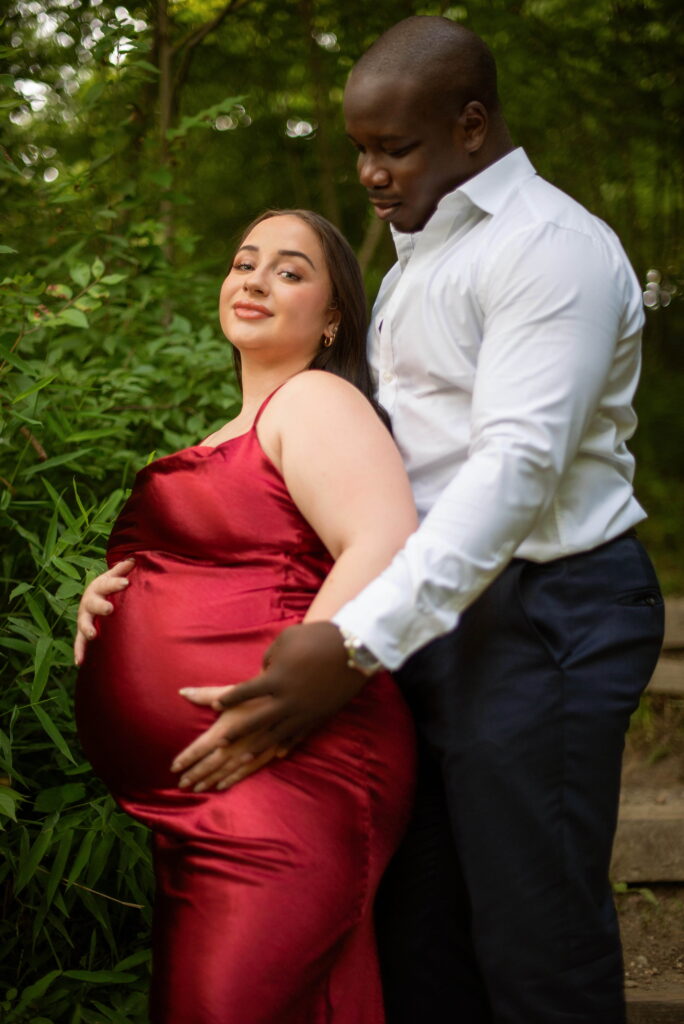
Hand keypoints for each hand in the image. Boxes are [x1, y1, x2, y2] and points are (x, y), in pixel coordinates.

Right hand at [74, 559, 134, 665]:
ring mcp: (85, 617)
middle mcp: (89, 602)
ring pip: (84, 623)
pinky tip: (79, 663)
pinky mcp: (84, 631)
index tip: (126, 582)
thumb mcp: (115, 576)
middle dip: (101, 606)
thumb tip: (133, 559)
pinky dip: (79, 651)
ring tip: (93, 635)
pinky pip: (80, 642)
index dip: (116, 583)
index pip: (107, 584)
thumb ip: (123, 569)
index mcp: (98, 587)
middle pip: (94, 604)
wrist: (94, 596)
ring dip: (88, 629)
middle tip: (110, 609)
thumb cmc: (109, 587)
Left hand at [170, 621, 367, 783]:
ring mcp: (304, 711)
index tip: (215, 707)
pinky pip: (299, 735)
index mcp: (275, 679)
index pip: (244, 692)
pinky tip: (278, 754)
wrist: (353, 649)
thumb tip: (263, 671)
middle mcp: (286, 700)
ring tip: (242, 758)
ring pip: (275, 735)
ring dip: (257, 747)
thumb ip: (269, 659)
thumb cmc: (316, 638)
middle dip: (236, 733)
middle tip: (220, 743)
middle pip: (255, 721)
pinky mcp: (319, 716)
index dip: (228, 699)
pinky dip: (287, 744)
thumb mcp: (285, 641)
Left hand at [172, 688, 286, 791]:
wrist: (294, 697)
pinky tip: (222, 786)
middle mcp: (237, 744)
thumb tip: (182, 692)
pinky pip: (246, 771)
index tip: (173, 767)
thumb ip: (206, 695)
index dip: (186, 758)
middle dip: (194, 774)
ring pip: (226, 771)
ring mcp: (252, 752)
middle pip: (210, 763)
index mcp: (226, 728)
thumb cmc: (260, 690)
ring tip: (196, 788)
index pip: (200, 748)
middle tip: (180, 784)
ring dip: (210, 780)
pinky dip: (232, 779)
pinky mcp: (266, 754)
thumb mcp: (232, 690)